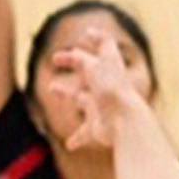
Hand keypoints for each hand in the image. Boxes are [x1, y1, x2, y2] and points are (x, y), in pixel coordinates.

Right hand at [49, 29, 144, 150]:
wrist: (125, 123)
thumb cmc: (111, 91)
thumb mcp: (93, 67)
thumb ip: (81, 60)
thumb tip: (75, 53)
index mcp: (110, 68)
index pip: (105, 46)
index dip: (97, 37)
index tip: (86, 33)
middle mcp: (106, 86)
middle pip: (89, 70)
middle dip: (74, 62)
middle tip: (55, 59)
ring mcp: (102, 106)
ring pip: (83, 98)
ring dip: (67, 92)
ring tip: (53, 89)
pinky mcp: (98, 127)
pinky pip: (85, 132)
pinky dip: (77, 137)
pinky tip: (70, 144)